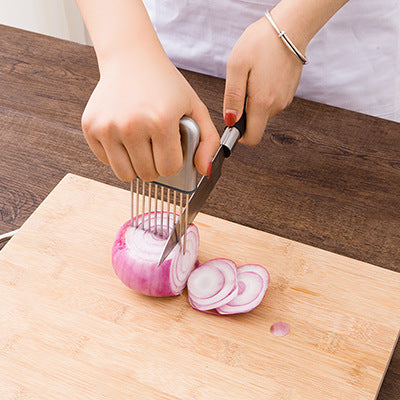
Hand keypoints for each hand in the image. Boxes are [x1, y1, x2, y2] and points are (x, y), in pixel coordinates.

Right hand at [81, 53, 219, 180]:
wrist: (132, 59)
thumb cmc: (165, 85)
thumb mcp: (195, 108)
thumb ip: (208, 141)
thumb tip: (205, 171)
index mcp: (161, 120)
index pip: (169, 169)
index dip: (173, 162)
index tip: (171, 149)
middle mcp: (131, 125)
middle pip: (148, 174)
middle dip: (155, 165)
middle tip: (156, 145)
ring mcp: (108, 127)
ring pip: (125, 174)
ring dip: (136, 165)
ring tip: (141, 145)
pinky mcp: (90, 127)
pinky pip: (106, 161)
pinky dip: (117, 155)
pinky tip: (124, 137)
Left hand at [223, 15, 303, 144]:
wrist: (290, 26)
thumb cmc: (261, 43)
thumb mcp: (237, 67)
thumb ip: (232, 97)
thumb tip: (230, 120)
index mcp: (263, 103)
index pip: (252, 138)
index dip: (239, 135)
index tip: (232, 122)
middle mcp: (277, 105)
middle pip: (257, 125)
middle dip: (245, 115)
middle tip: (240, 90)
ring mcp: (285, 99)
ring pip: (264, 113)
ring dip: (254, 103)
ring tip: (251, 79)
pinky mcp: (289, 92)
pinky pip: (272, 102)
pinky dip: (263, 95)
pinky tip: (262, 76)